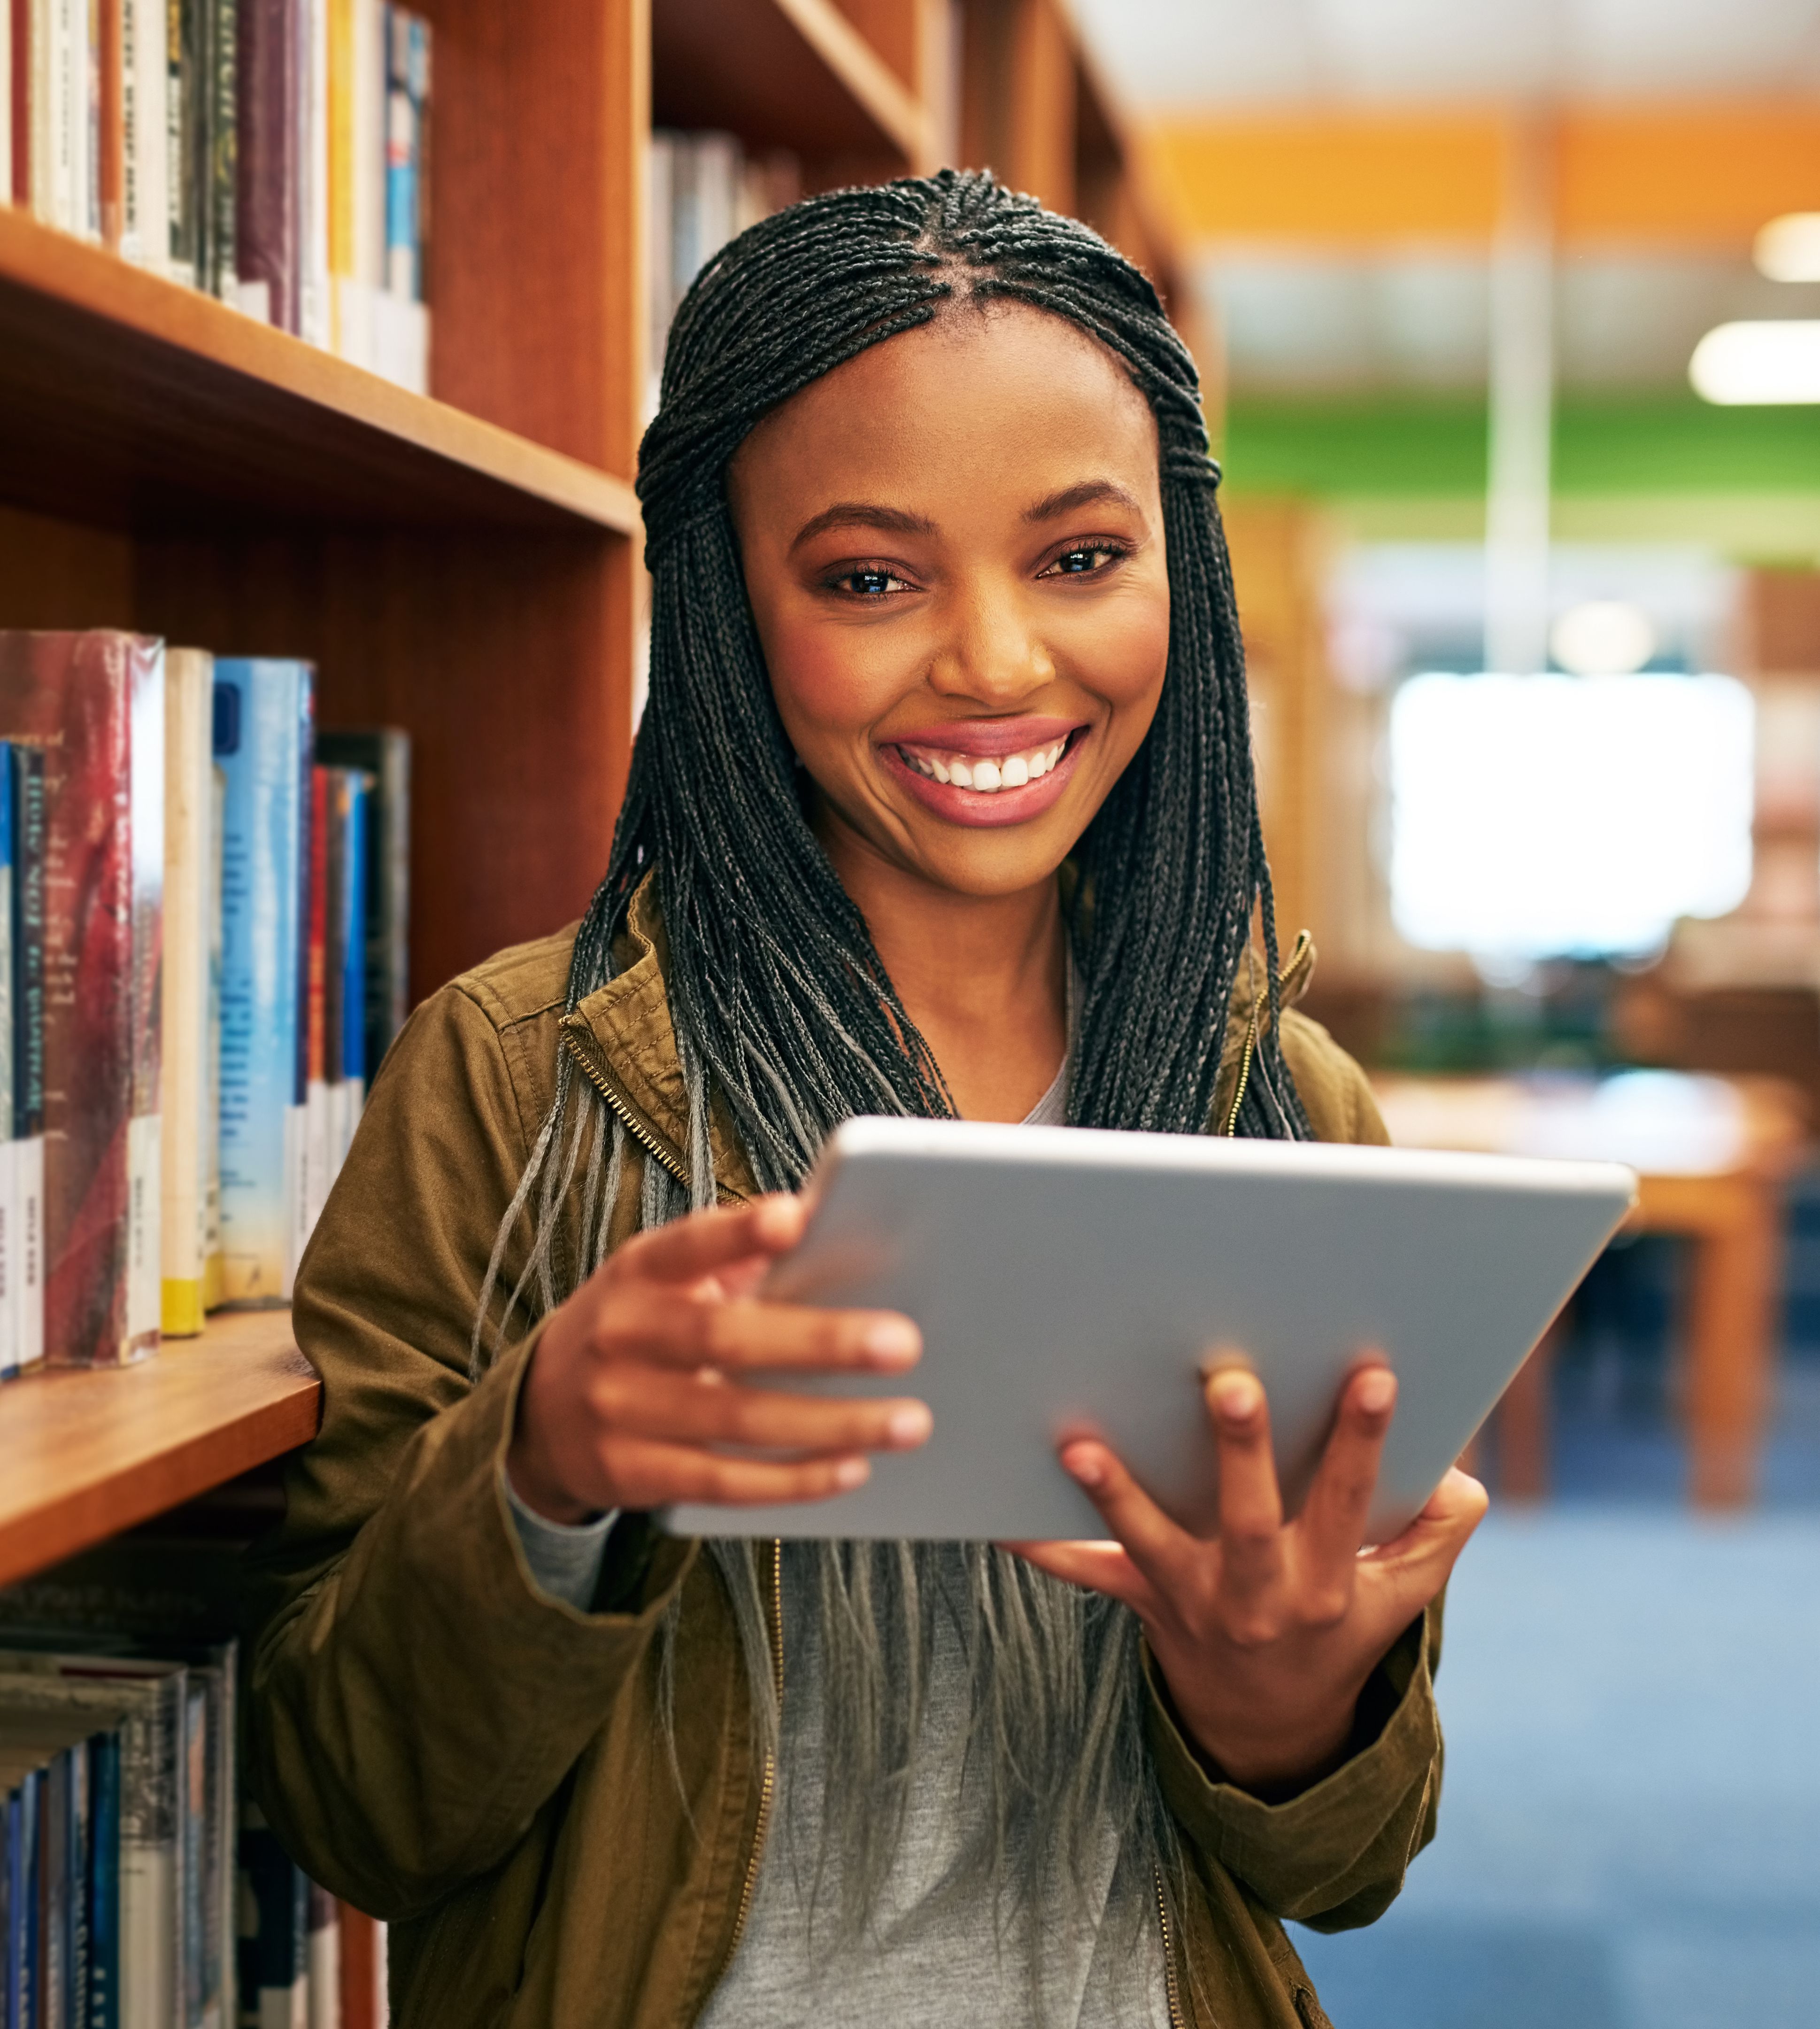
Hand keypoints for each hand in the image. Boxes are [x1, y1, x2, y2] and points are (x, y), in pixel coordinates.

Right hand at [507, 1194, 929, 1523]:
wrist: (538, 1413)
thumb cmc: (638, 1327)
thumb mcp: (661, 1279)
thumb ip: (733, 1260)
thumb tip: (828, 1237)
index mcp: (636, 1272)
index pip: (687, 1245)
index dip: (737, 1234)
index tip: (794, 1218)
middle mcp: (621, 1336)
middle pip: (725, 1339)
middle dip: (819, 1341)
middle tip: (903, 1342)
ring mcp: (620, 1410)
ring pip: (737, 1420)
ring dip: (831, 1422)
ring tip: (908, 1420)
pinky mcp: (632, 1473)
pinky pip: (723, 1481)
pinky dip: (792, 1477)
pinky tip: (851, 1465)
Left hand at [1010, 1365, 1486, 1794]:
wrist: (1269, 1729)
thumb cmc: (1339, 1629)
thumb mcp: (1401, 1598)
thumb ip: (1435, 1536)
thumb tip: (1459, 1477)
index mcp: (1326, 1582)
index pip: (1351, 1502)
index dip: (1362, 1442)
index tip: (1371, 1374)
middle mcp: (1256, 1594)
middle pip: (1248, 1519)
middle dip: (1241, 1452)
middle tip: (1230, 1381)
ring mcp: (1191, 1601)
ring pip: (1151, 1543)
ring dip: (1116, 1493)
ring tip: (1080, 1442)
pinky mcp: (1141, 1601)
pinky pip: (1085, 1573)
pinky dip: (1041, 1545)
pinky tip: (996, 1511)